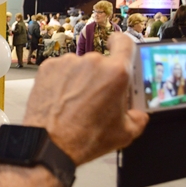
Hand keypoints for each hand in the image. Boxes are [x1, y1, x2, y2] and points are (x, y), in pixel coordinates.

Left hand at [23, 33, 148, 165]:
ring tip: (75, 103)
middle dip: (100, 77)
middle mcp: (92, 62)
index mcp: (116, 73)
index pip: (125, 43)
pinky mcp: (48, 67)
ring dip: (80, 79)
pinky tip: (61, 99)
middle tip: (96, 98)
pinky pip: (61, 70)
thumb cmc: (85, 138)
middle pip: (101, 62)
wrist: (49, 143)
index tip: (118, 47)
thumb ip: (137, 116)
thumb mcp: (125, 133)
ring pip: (79, 67)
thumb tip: (137, 113)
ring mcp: (67, 62)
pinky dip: (61, 81)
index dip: (122, 44)